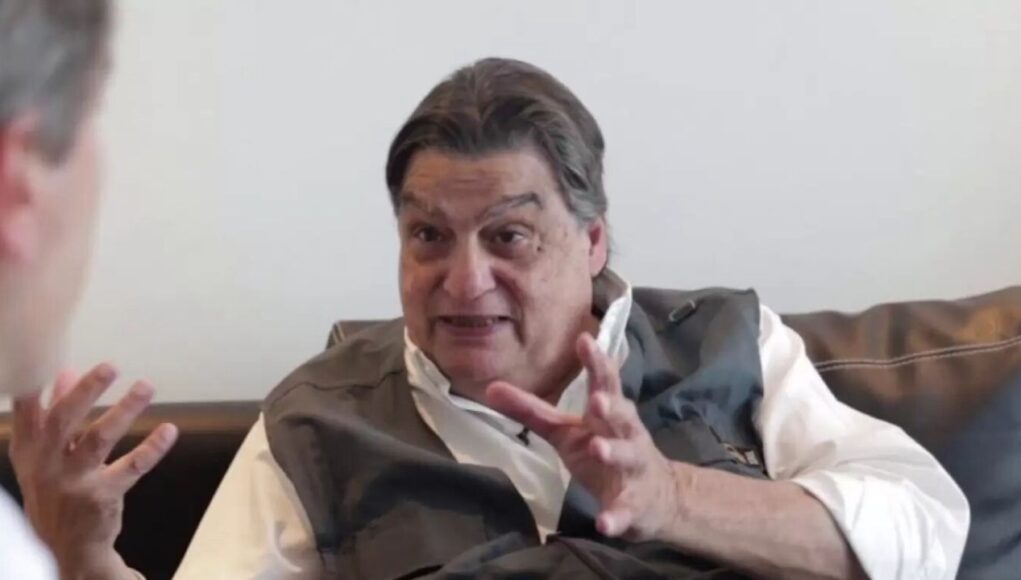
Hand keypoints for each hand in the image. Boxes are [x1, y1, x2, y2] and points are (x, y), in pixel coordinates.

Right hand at [9, 363, 177, 579]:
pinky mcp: (101, 496)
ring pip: (99, 439)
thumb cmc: (56, 490)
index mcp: (29, 450)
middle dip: (86, 391)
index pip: (26, 412)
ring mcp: (73, 482)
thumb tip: (64, 371)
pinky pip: (132, 468)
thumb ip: (52, 414)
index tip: (49, 356)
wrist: (68, 546)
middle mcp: (46, 465)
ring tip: (146, 386)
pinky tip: (168, 430)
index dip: (35, 386)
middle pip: (63, 421)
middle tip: (110, 366)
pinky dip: (152, 448)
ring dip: (125, 410)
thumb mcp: (43, 456)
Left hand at [486, 334, 686, 540]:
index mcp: (609, 414)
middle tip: (596, 399)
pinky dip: (616, 516)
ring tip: (598, 448)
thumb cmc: (605, 451)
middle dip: (611, 406)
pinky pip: (626, 511)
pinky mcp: (635, 505)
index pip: (605, 382)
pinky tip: (604, 523)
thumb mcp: (567, 431)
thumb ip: (532, 411)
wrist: (657, 498)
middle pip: (623, 415)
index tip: (585, 339)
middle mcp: (627, 435)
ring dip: (614, 451)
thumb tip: (490, 388)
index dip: (596, 361)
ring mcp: (634, 469)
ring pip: (629, 457)